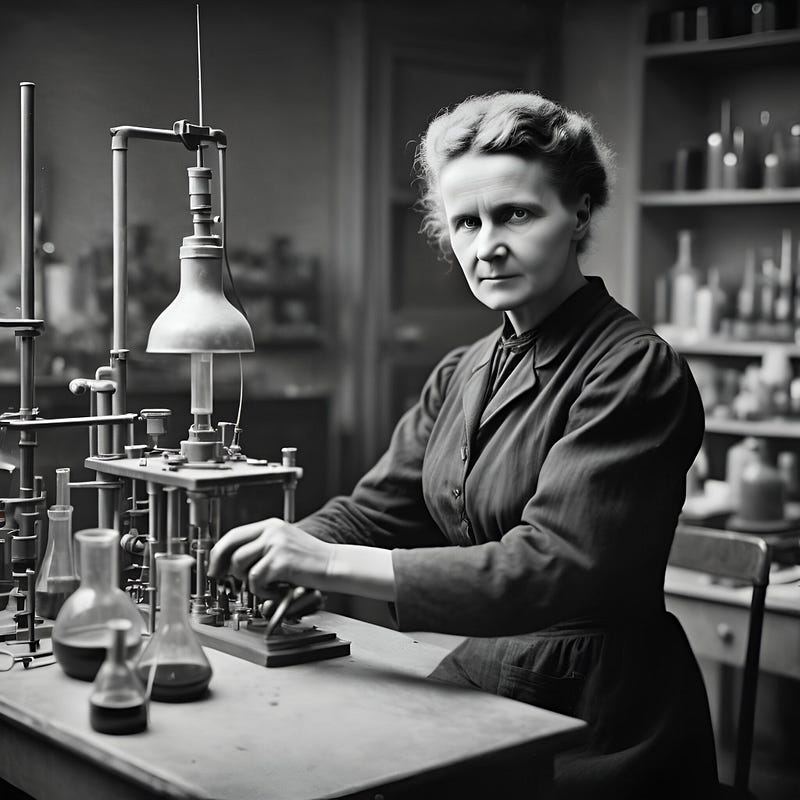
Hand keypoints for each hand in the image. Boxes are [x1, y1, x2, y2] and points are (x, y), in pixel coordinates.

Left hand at [207, 518, 333, 595]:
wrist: (335, 565)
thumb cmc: (311, 561)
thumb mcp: (285, 545)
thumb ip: (262, 548)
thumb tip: (233, 563)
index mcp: (271, 525)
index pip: (234, 535)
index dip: (218, 552)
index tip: (214, 568)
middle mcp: (272, 531)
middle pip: (231, 549)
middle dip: (224, 568)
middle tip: (225, 582)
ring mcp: (276, 545)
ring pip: (241, 566)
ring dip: (248, 582)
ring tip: (266, 585)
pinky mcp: (280, 561)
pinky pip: (256, 580)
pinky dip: (263, 591)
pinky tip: (277, 589)